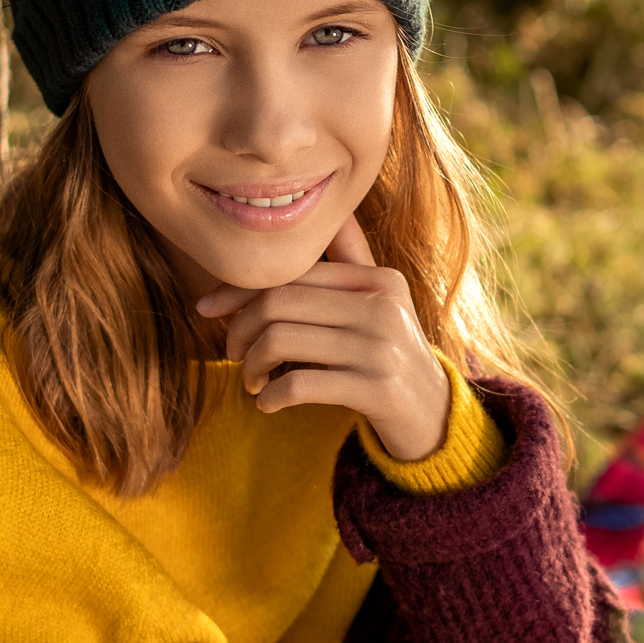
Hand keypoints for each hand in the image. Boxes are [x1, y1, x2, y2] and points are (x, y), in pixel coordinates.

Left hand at [195, 215, 453, 460]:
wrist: (435, 416)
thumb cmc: (388, 358)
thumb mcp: (376, 307)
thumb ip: (344, 267)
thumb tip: (302, 226)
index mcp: (378, 280)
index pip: (290, 271)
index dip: (238, 289)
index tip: (208, 308)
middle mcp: (382, 306)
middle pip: (278, 303)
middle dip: (240, 330)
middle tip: (232, 354)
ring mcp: (382, 348)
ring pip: (281, 341)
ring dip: (251, 367)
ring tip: (251, 382)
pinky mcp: (378, 389)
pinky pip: (301, 384)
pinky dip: (272, 396)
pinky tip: (267, 403)